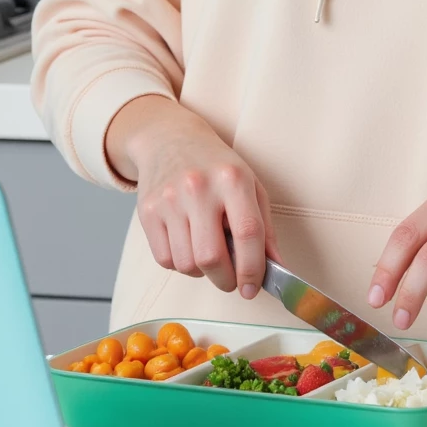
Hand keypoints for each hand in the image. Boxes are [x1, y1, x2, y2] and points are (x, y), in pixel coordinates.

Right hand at [104, 96, 280, 297]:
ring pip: (187, 264)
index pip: (247, 233)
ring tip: (209, 254)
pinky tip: (188, 246)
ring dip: (202, 272)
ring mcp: (170, 199)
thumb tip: (278, 271)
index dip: (253, 268)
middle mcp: (199, 187)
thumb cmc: (217, 166)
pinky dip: (180, 264)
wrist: (170, 139)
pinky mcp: (148, 211)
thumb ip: (265, 229)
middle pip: (212, 257)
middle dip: (226, 280)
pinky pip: (165, 260)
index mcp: (232, 179)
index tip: (253, 287)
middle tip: (231, 279)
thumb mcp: (250, 185)